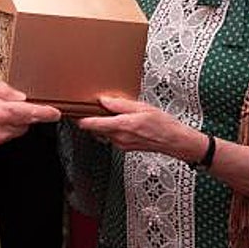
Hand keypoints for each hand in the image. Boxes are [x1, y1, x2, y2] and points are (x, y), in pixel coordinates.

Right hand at [0, 80, 59, 152]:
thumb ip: (2, 91)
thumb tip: (18, 96)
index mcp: (2, 113)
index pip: (33, 114)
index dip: (47, 113)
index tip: (56, 113)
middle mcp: (0, 130)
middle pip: (24, 126)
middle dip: (23, 117)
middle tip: (10, 105)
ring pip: (10, 132)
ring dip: (8, 123)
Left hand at [77, 94, 202, 159]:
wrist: (175, 141)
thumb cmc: (163, 124)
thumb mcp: (142, 107)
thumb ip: (120, 104)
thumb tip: (104, 100)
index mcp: (122, 126)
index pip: (92, 124)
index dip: (81, 118)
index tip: (74, 113)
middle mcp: (119, 138)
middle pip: (96, 128)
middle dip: (93, 118)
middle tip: (94, 107)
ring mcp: (121, 144)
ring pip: (103, 132)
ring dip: (104, 124)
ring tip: (112, 113)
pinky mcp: (124, 147)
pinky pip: (112, 136)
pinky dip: (112, 129)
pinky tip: (122, 122)